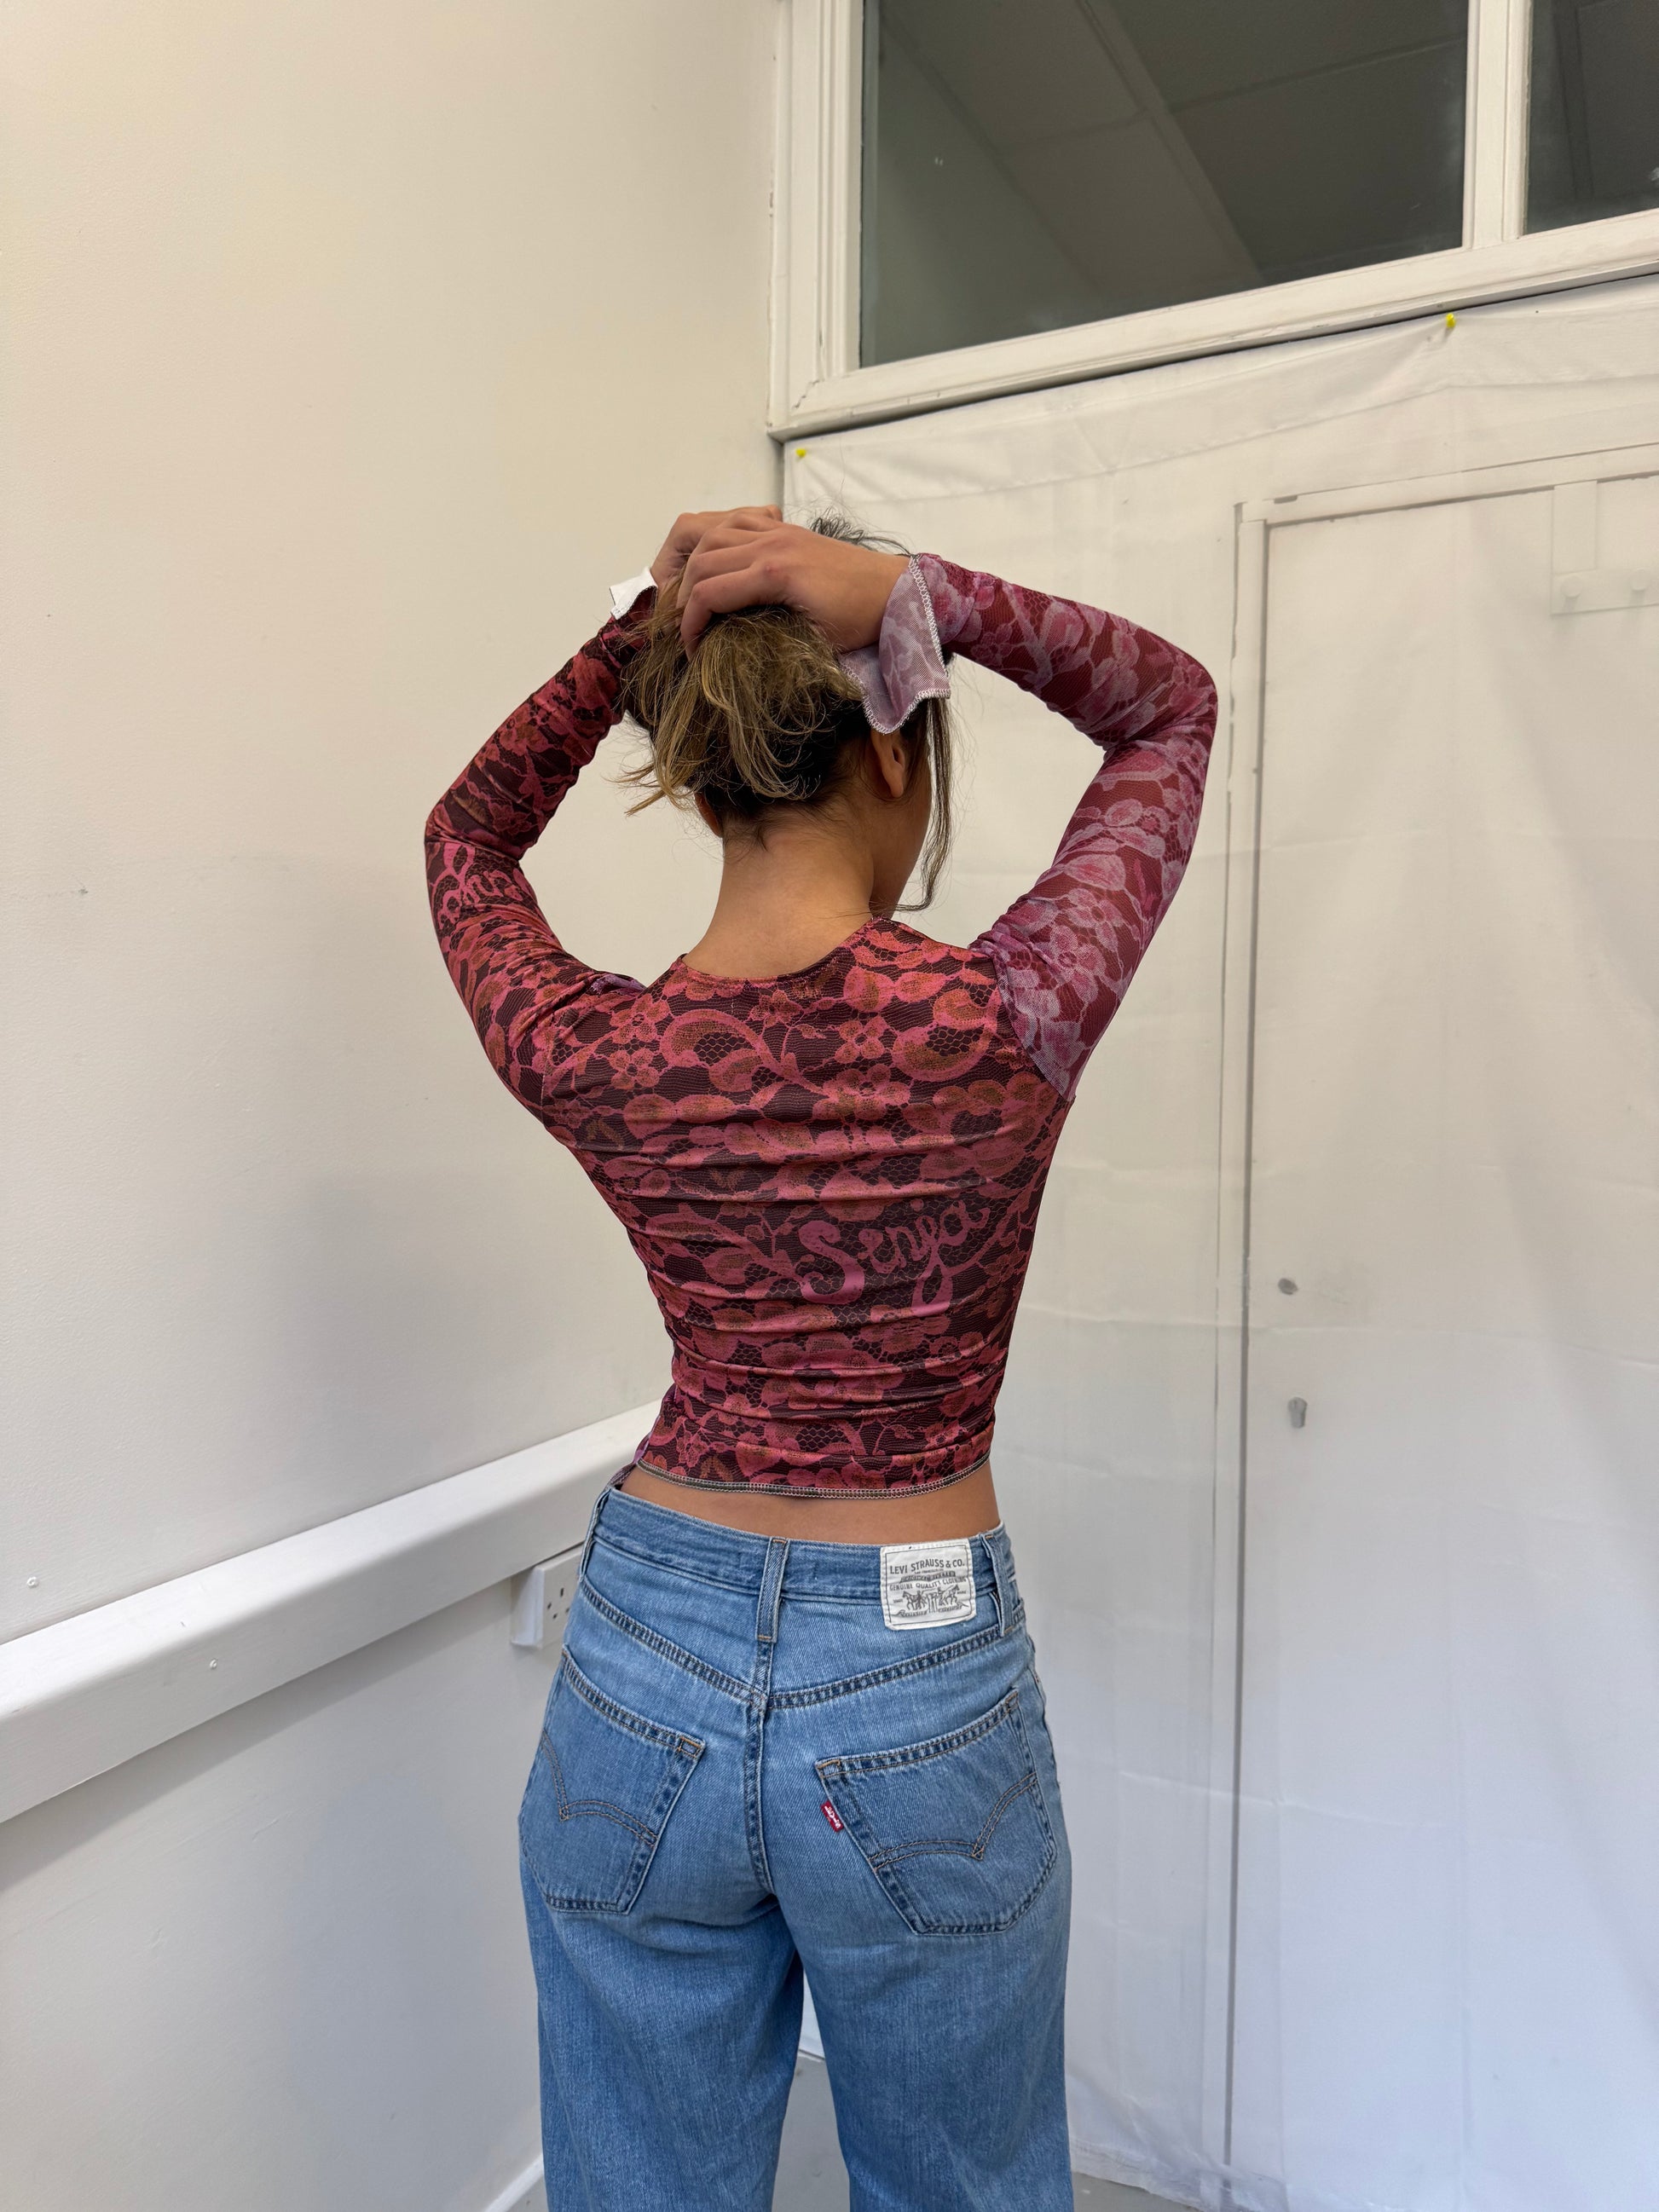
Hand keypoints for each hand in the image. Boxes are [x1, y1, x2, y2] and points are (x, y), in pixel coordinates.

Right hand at [660, 513, 908, 651]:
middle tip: (684, 625)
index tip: (691, 650)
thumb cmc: (860, 619)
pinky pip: (736, 519)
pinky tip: (716, 558)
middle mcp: (770, 544)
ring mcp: (776, 531)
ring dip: (692, 561)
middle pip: (701, 560)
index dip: (689, 624)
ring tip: (690, 592)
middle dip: (681, 595)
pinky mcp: (785, 529)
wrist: (894, 589)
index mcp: (774, 574)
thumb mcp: (815, 641)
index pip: (707, 593)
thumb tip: (730, 647)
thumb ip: (769, 638)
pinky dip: (716, 536)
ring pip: (711, 533)